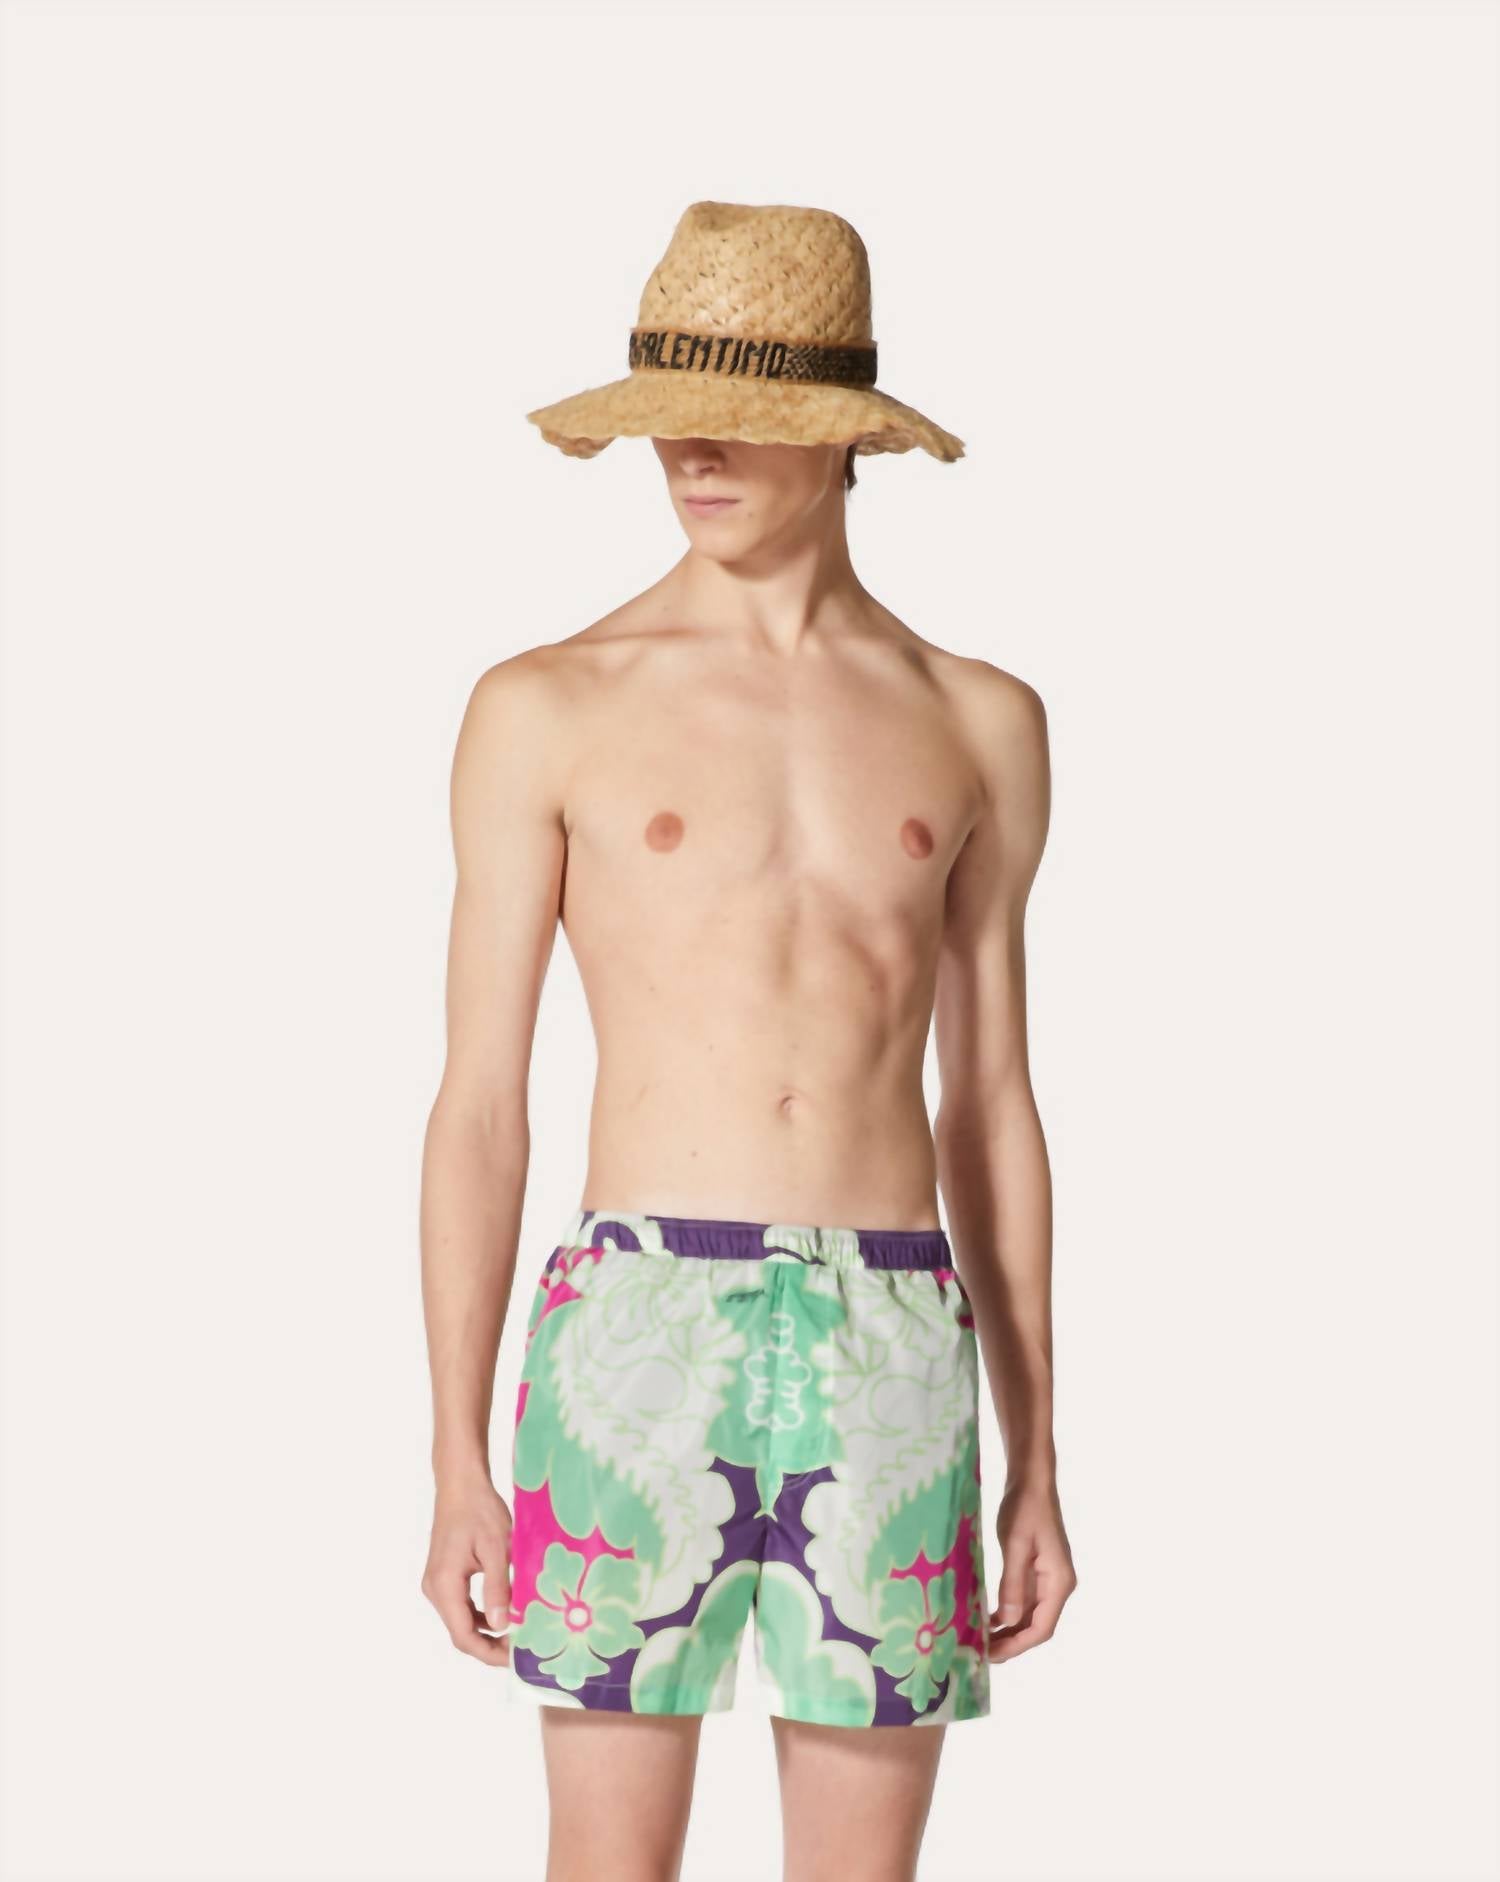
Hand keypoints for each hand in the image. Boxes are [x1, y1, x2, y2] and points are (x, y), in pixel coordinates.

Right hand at [421, 1474, 513, 1666]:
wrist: (461, 1485)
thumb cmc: (480, 1511)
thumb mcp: (497, 1548)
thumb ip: (498, 1588)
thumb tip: (503, 1626)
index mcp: (444, 1585)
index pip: (463, 1636)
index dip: (489, 1653)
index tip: (516, 1659)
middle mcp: (435, 1589)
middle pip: (461, 1632)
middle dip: (491, 1645)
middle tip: (523, 1648)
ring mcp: (437, 1584)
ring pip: (462, 1621)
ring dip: (488, 1631)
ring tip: (519, 1632)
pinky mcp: (444, 1577)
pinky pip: (462, 1606)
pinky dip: (483, 1615)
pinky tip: (506, 1612)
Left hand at [988, 1477, 1076, 1663]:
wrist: (1032, 1480)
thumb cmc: (1024, 1507)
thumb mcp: (1014, 1544)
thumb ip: (1013, 1582)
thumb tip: (1009, 1620)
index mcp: (1058, 1582)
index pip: (1042, 1628)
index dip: (1017, 1645)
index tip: (992, 1655)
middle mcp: (1058, 1585)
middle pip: (1037, 1626)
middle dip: (1011, 1642)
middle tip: (981, 1654)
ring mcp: (1049, 1579)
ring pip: (1030, 1615)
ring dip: (1009, 1630)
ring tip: (982, 1641)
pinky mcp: (1037, 1571)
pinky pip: (1025, 1601)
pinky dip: (1009, 1612)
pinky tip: (989, 1618)